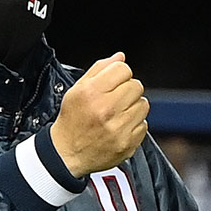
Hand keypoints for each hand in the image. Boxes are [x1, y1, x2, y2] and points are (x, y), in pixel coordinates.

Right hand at [50, 52, 149, 176]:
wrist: (67, 153)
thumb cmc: (72, 120)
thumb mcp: (77, 89)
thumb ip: (99, 69)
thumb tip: (120, 57)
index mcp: (92, 93)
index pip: (123, 69)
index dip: (120, 74)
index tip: (114, 82)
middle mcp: (106, 110)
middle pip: (136, 86)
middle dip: (128, 90)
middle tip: (116, 99)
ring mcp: (119, 128)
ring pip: (143, 104)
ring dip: (133, 107)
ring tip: (118, 113)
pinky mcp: (128, 143)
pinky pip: (143, 124)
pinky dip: (135, 124)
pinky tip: (120, 126)